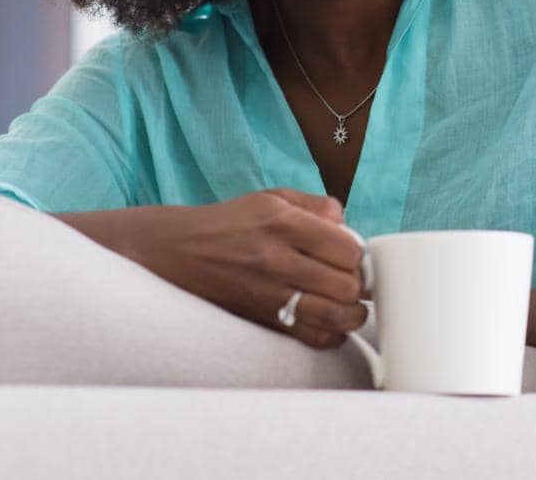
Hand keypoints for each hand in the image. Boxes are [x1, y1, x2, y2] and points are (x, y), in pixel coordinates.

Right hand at [59, 188, 367, 349]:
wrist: (177, 252)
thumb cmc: (230, 223)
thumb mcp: (271, 198)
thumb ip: (315, 205)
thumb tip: (347, 224)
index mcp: (284, 223)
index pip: (347, 248)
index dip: (358, 256)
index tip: (354, 258)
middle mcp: (277, 259)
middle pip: (346, 285)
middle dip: (358, 285)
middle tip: (353, 282)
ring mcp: (269, 294)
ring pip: (333, 316)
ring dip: (352, 314)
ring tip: (350, 306)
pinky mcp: (261, 319)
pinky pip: (310, 337)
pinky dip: (330, 334)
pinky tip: (329, 322)